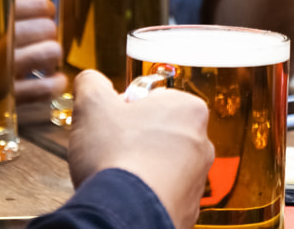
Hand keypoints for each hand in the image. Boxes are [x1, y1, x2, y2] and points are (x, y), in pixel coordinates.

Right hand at [14, 0, 63, 103]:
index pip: (38, 3)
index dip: (43, 7)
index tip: (39, 12)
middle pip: (48, 28)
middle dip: (47, 29)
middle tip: (38, 34)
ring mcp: (2, 72)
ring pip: (51, 53)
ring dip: (51, 53)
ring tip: (41, 53)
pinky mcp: (5, 97)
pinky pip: (46, 88)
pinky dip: (54, 82)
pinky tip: (48, 77)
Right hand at [67, 70, 213, 228]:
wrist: (124, 213)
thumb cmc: (118, 159)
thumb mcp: (93, 106)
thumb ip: (92, 84)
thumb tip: (91, 80)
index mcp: (188, 109)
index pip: (156, 99)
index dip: (128, 109)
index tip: (114, 121)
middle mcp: (202, 142)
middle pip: (161, 132)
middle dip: (137, 139)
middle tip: (113, 148)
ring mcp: (197, 177)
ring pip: (164, 164)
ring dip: (143, 167)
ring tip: (119, 173)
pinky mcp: (188, 208)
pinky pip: (164, 193)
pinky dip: (147, 193)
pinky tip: (128, 194)